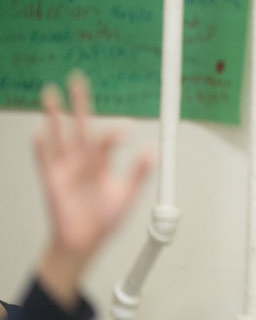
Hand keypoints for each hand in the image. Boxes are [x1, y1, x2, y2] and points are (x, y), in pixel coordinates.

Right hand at [35, 72, 152, 300]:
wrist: (85, 240)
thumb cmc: (105, 218)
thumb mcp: (127, 195)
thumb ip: (139, 173)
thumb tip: (152, 150)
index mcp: (101, 161)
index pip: (107, 137)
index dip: (114, 131)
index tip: (124, 127)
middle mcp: (82, 159)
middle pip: (80, 125)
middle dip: (79, 103)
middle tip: (78, 78)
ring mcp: (65, 168)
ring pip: (59, 136)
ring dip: (54, 116)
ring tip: (50, 93)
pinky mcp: (51, 180)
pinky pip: (44, 159)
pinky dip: (41, 146)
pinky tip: (39, 130)